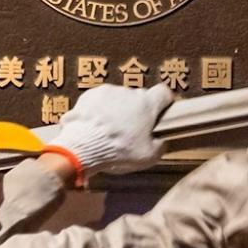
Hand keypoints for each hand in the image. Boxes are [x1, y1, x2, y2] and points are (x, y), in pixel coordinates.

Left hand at [47, 83, 173, 176]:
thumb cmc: (118, 150)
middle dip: (137, 111)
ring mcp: (107, 91)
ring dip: (117, 110)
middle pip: (138, 97)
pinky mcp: (89, 95)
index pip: (163, 92)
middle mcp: (128, 92)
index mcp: (146, 104)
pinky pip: (99, 100)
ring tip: (109, 130)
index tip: (160, 111)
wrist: (83, 146)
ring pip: (118, 98)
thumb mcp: (148, 156)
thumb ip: (159, 145)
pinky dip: (99, 110)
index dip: (164, 102)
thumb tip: (160, 140)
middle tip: (130, 130)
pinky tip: (96, 126)